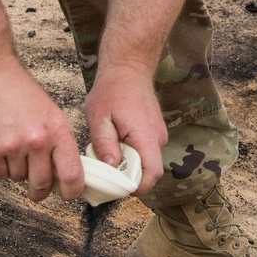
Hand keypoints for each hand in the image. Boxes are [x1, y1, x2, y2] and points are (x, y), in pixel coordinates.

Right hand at [0, 58, 84, 202]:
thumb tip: (64, 175)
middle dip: (41, 190)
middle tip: (38, 188)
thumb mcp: (51, 114)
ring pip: (18, 179)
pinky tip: (0, 147)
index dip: (72, 191)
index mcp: (58, 131)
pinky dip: (0, 167)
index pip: (72, 175)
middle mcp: (37, 141)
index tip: (69, 194)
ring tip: (13, 147)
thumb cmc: (20, 93)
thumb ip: (59, 144)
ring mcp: (12, 147)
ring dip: (17, 171)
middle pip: (43, 185)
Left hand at [84, 66, 167, 194]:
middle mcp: (157, 137)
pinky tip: (114, 140)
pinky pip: (144, 151)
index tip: (117, 188)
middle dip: (126, 175)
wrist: (128, 69)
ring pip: (144, 161)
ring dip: (127, 163)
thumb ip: (104, 144)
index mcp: (145, 135)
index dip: (137, 187)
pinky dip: (129, 153)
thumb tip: (112, 167)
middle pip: (147, 171)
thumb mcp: (98, 117)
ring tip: (107, 148)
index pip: (152, 173)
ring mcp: (158, 134)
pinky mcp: (154, 132)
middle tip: (103, 168)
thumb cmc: (112, 90)